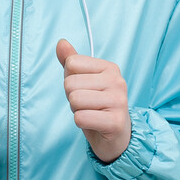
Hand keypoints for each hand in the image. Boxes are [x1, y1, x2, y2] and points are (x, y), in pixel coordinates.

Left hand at [56, 39, 131, 163]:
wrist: (115, 137)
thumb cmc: (97, 107)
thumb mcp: (83, 81)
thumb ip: (72, 61)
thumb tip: (61, 43)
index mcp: (110, 67)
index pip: (72, 63)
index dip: (70, 80)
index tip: (85, 90)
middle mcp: (117, 81)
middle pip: (70, 83)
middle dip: (72, 98)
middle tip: (87, 105)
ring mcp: (118, 101)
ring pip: (75, 100)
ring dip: (76, 110)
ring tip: (90, 113)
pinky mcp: (115, 121)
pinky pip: (80, 118)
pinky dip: (81, 123)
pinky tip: (94, 124)